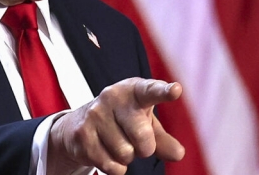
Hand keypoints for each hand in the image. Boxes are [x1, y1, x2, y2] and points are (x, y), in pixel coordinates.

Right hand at [47, 78, 184, 174]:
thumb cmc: (123, 121)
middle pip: (142, 137)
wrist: (80, 124)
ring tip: (116, 142)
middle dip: (144, 148)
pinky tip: (106, 152)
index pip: (151, 91)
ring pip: (125, 154)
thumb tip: (178, 154)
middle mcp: (112, 97)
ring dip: (126, 157)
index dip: (164, 91)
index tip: (176, 90)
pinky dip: (115, 167)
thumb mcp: (146, 124)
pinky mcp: (82, 134)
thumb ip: (164, 139)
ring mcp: (95, 114)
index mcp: (134, 91)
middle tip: (136, 141)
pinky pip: (111, 166)